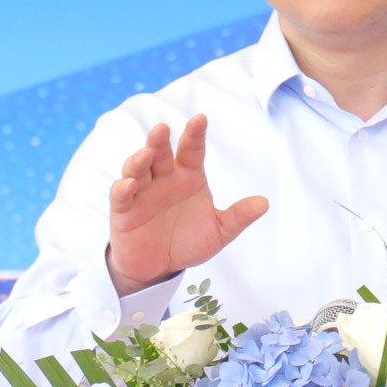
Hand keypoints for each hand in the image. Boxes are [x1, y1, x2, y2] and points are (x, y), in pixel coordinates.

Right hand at [106, 114, 268, 294]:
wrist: (159, 268)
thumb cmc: (188, 243)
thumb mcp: (218, 232)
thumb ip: (237, 217)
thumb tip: (264, 203)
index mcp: (188, 177)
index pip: (192, 150)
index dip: (195, 135)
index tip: (201, 119)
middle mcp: (164, 179)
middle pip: (160, 154)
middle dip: (160, 141)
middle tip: (163, 129)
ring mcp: (142, 192)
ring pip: (137, 168)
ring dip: (139, 159)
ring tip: (145, 155)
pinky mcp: (124, 209)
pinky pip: (121, 195)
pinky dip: (123, 188)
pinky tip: (129, 185)